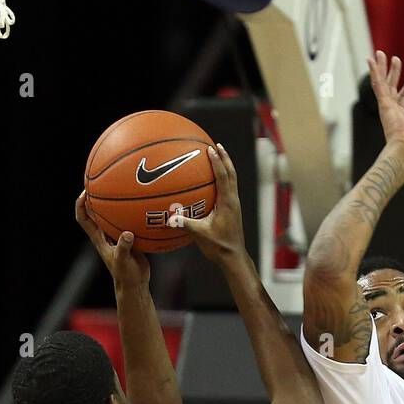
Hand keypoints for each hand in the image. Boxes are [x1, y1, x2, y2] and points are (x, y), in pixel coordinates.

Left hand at [75, 191, 149, 290]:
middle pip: (95, 211)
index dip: (80, 204)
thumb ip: (124, 247)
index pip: (83, 218)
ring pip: (112, 215)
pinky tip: (143, 206)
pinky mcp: (130, 239)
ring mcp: (118, 236)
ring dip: (115, 203)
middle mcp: (106, 235)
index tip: (85, 191)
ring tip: (122, 188)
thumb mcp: (123, 261)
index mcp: (99, 239)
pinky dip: (133, 214)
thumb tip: (127, 233)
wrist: (136, 285)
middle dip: (96, 196)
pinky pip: (130, 222)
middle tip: (101, 181)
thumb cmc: (126, 276)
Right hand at [171, 144, 245, 261]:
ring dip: (226, 167)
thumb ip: (185, 224)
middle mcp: (233, 201)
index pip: (223, 177)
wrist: (233, 258)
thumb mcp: (201, 235)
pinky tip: (214, 180)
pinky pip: (229, 189)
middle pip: (231, 173)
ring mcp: (234, 205)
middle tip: (217, 145)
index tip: (211, 149)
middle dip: (224, 158)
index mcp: (227, 202)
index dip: (217, 162)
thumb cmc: (219, 247)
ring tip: (218, 156)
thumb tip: (169, 217)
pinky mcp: (233, 210)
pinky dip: (223, 179)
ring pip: (232, 180)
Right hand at [367, 50, 403, 163]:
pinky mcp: (384, 104)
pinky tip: (371, 61)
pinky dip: (374, 72)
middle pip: (391, 87)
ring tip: (379, 53)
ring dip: (381, 68)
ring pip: (382, 83)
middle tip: (395, 59)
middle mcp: (392, 111)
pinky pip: (378, 85)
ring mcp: (387, 107)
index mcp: (401, 117)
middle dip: (393, 73)